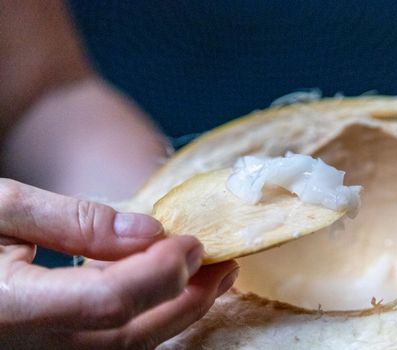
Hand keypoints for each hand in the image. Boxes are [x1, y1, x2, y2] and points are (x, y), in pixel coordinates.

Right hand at [0, 179, 238, 348]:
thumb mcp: (2, 206)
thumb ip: (74, 221)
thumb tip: (148, 231)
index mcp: (7, 307)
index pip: (107, 301)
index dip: (160, 273)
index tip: (194, 241)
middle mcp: (27, 346)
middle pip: (128, 336)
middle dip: (187, 300)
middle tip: (224, 263)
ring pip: (125, 348)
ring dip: (177, 314)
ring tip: (212, 279)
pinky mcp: (47, 348)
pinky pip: (110, 344)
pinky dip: (150, 319)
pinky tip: (170, 293)